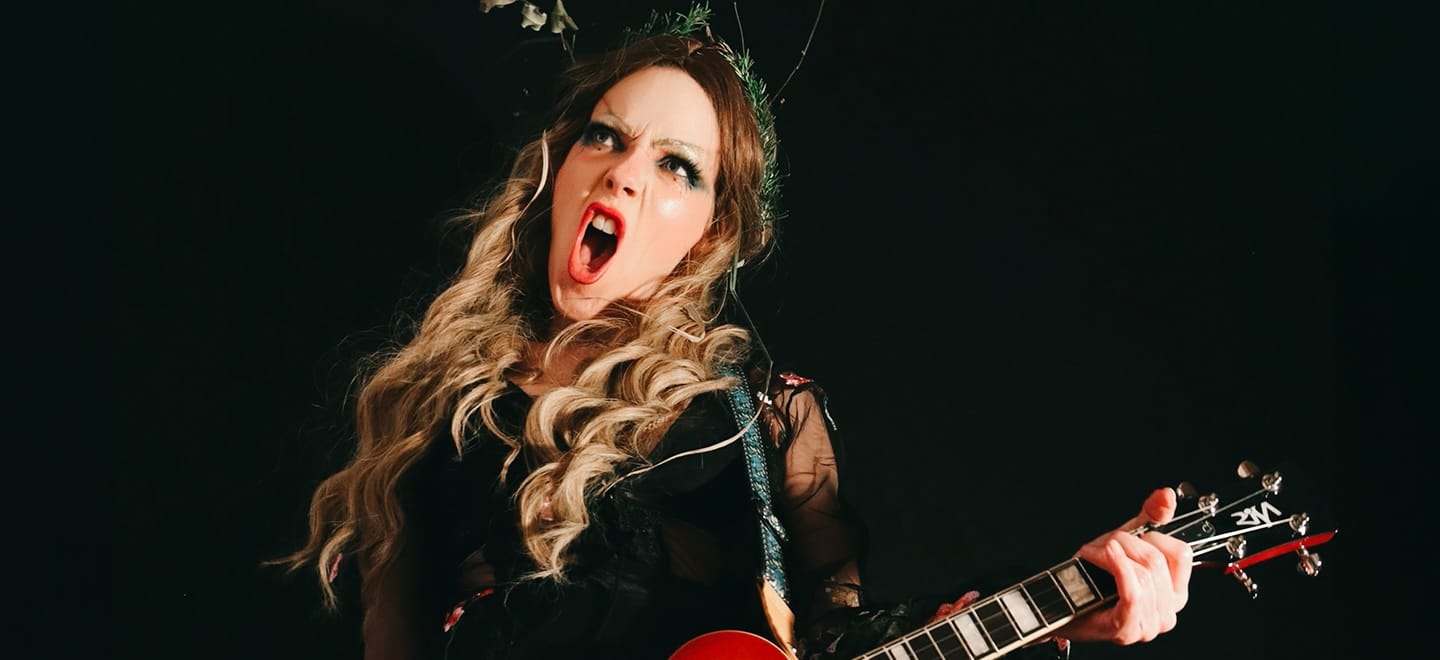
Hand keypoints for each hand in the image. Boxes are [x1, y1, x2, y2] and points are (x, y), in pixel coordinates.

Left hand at [1055, 487, 1192, 645]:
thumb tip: (1167, 495)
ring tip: (1095, 556)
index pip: (1182, 554)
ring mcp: (1149, 624)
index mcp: (1175, 591)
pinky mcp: (1128, 628)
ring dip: (1113, 557)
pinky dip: (1118, 568)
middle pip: (1158, 562)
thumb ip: (1151, 517)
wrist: (1063, 601)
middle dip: (1127, 544)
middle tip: (1106, 545)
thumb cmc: (1094, 575)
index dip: (1156, 537)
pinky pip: (1133, 592)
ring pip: (1143, 575)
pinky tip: (1104, 555)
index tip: (1135, 536)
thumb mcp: (1126, 540)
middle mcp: (1168, 611)